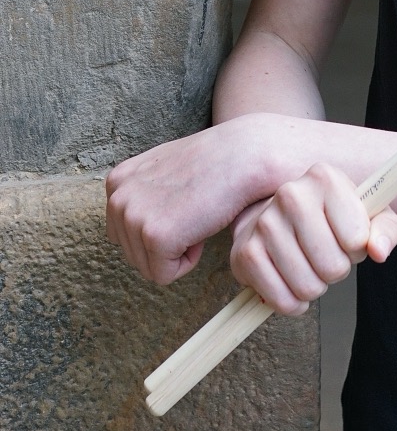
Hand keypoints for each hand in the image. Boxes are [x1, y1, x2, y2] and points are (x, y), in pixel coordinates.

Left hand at [106, 117, 283, 284]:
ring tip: (199, 216)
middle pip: (134, 253)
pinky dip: (189, 261)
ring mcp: (134, 216)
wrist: (245, 155)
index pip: (125, 233)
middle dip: (167, 244)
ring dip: (178, 251)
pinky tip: (203, 228)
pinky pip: (165, 274)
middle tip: (195, 212)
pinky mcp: (155, 236)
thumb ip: (144, 192)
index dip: (162, 228)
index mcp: (118, 181)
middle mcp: (118, 198)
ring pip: (148, 267)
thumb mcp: (165, 169)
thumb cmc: (216, 162)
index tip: (186, 205)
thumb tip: (145, 217)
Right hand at [230, 163, 396, 314]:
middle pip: (333, 267)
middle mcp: (290, 194)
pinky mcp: (244, 252)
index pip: (357, 239)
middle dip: (336, 270)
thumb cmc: (335, 216)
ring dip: (315, 286)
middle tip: (327, 254)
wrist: (287, 216)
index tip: (348, 237)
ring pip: (307, 286)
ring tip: (309, 264)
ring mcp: (263, 223)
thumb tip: (378, 251)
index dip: (358, 248)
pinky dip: (292, 303)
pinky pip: (280, 299)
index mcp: (325, 178)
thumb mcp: (372, 215)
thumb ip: (386, 230)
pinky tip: (292, 284)